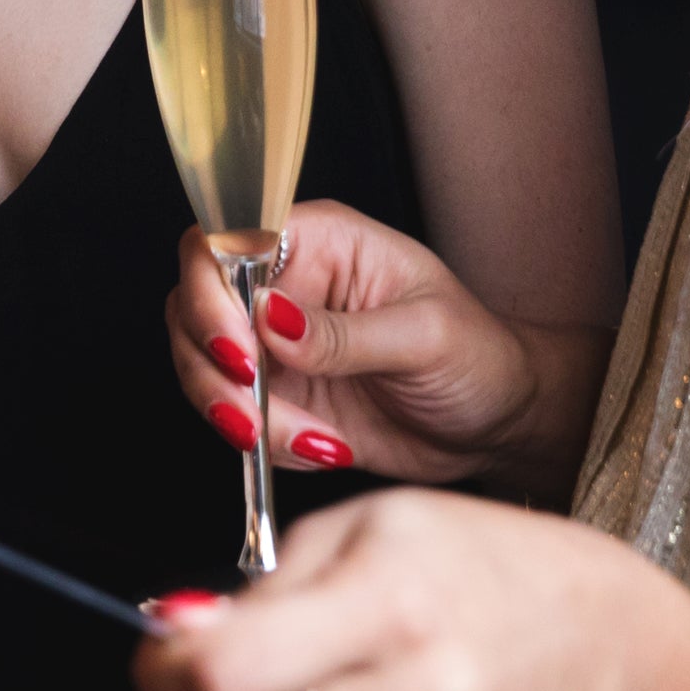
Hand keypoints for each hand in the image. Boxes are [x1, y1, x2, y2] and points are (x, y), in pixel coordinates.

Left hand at [131, 490, 595, 690]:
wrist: (572, 636)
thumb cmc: (458, 564)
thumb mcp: (356, 525)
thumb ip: (258, 586)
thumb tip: (175, 632)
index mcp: (393, 604)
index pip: (233, 675)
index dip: (168, 671)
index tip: (162, 656)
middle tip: (255, 656)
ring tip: (319, 685)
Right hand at [169, 200, 543, 488]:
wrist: (498, 425)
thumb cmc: (480, 357)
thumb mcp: (424, 337)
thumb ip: (344, 332)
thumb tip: (270, 319)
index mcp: (317, 242)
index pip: (223, 243)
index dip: (209, 293)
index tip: (240, 350)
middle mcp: (282, 286)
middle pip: (191, 306)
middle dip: (213, 367)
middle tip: (256, 411)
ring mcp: (273, 344)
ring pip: (201, 366)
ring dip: (236, 414)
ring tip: (310, 441)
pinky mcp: (278, 397)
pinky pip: (235, 418)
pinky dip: (266, 444)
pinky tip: (326, 448)